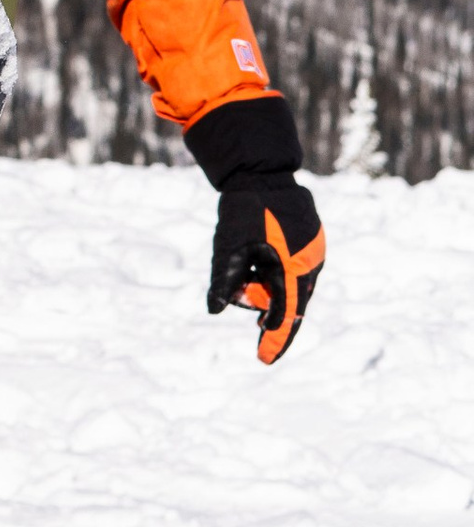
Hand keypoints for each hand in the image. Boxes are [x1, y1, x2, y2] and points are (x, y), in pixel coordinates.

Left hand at [186, 97, 325, 365]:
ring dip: (268, 289)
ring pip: (290, 284)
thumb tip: (213, 310)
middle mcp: (311, 261)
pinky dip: (274, 274)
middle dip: (265, 308)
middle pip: (289, 301)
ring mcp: (313, 250)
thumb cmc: (244, 205)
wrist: (261, 166)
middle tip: (247, 313)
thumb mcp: (228, 243)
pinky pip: (293, 267)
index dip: (274, 339)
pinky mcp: (309, 240)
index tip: (264, 360)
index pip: (286, 314)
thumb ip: (223, 278)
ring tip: (247, 281)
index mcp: (294, 265)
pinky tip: (259, 264)